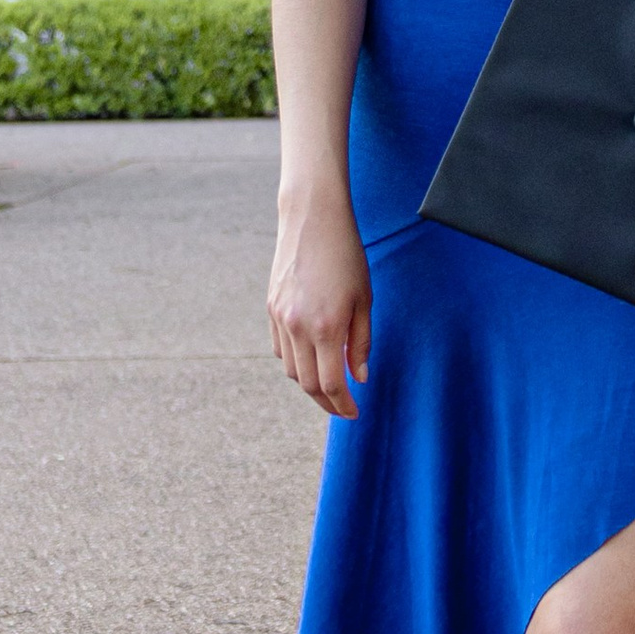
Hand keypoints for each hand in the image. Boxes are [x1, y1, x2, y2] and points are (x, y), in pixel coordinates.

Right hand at [269, 194, 371, 416]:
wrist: (312, 220)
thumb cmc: (346, 256)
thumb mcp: (364, 300)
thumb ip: (360, 343)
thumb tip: (359, 378)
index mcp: (325, 327)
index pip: (331, 384)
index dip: (342, 404)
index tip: (354, 412)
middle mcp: (297, 327)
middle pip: (307, 383)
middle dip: (326, 401)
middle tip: (343, 407)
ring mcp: (280, 318)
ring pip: (291, 369)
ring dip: (310, 383)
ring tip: (330, 384)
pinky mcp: (270, 308)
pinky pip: (280, 348)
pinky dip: (295, 361)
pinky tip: (312, 358)